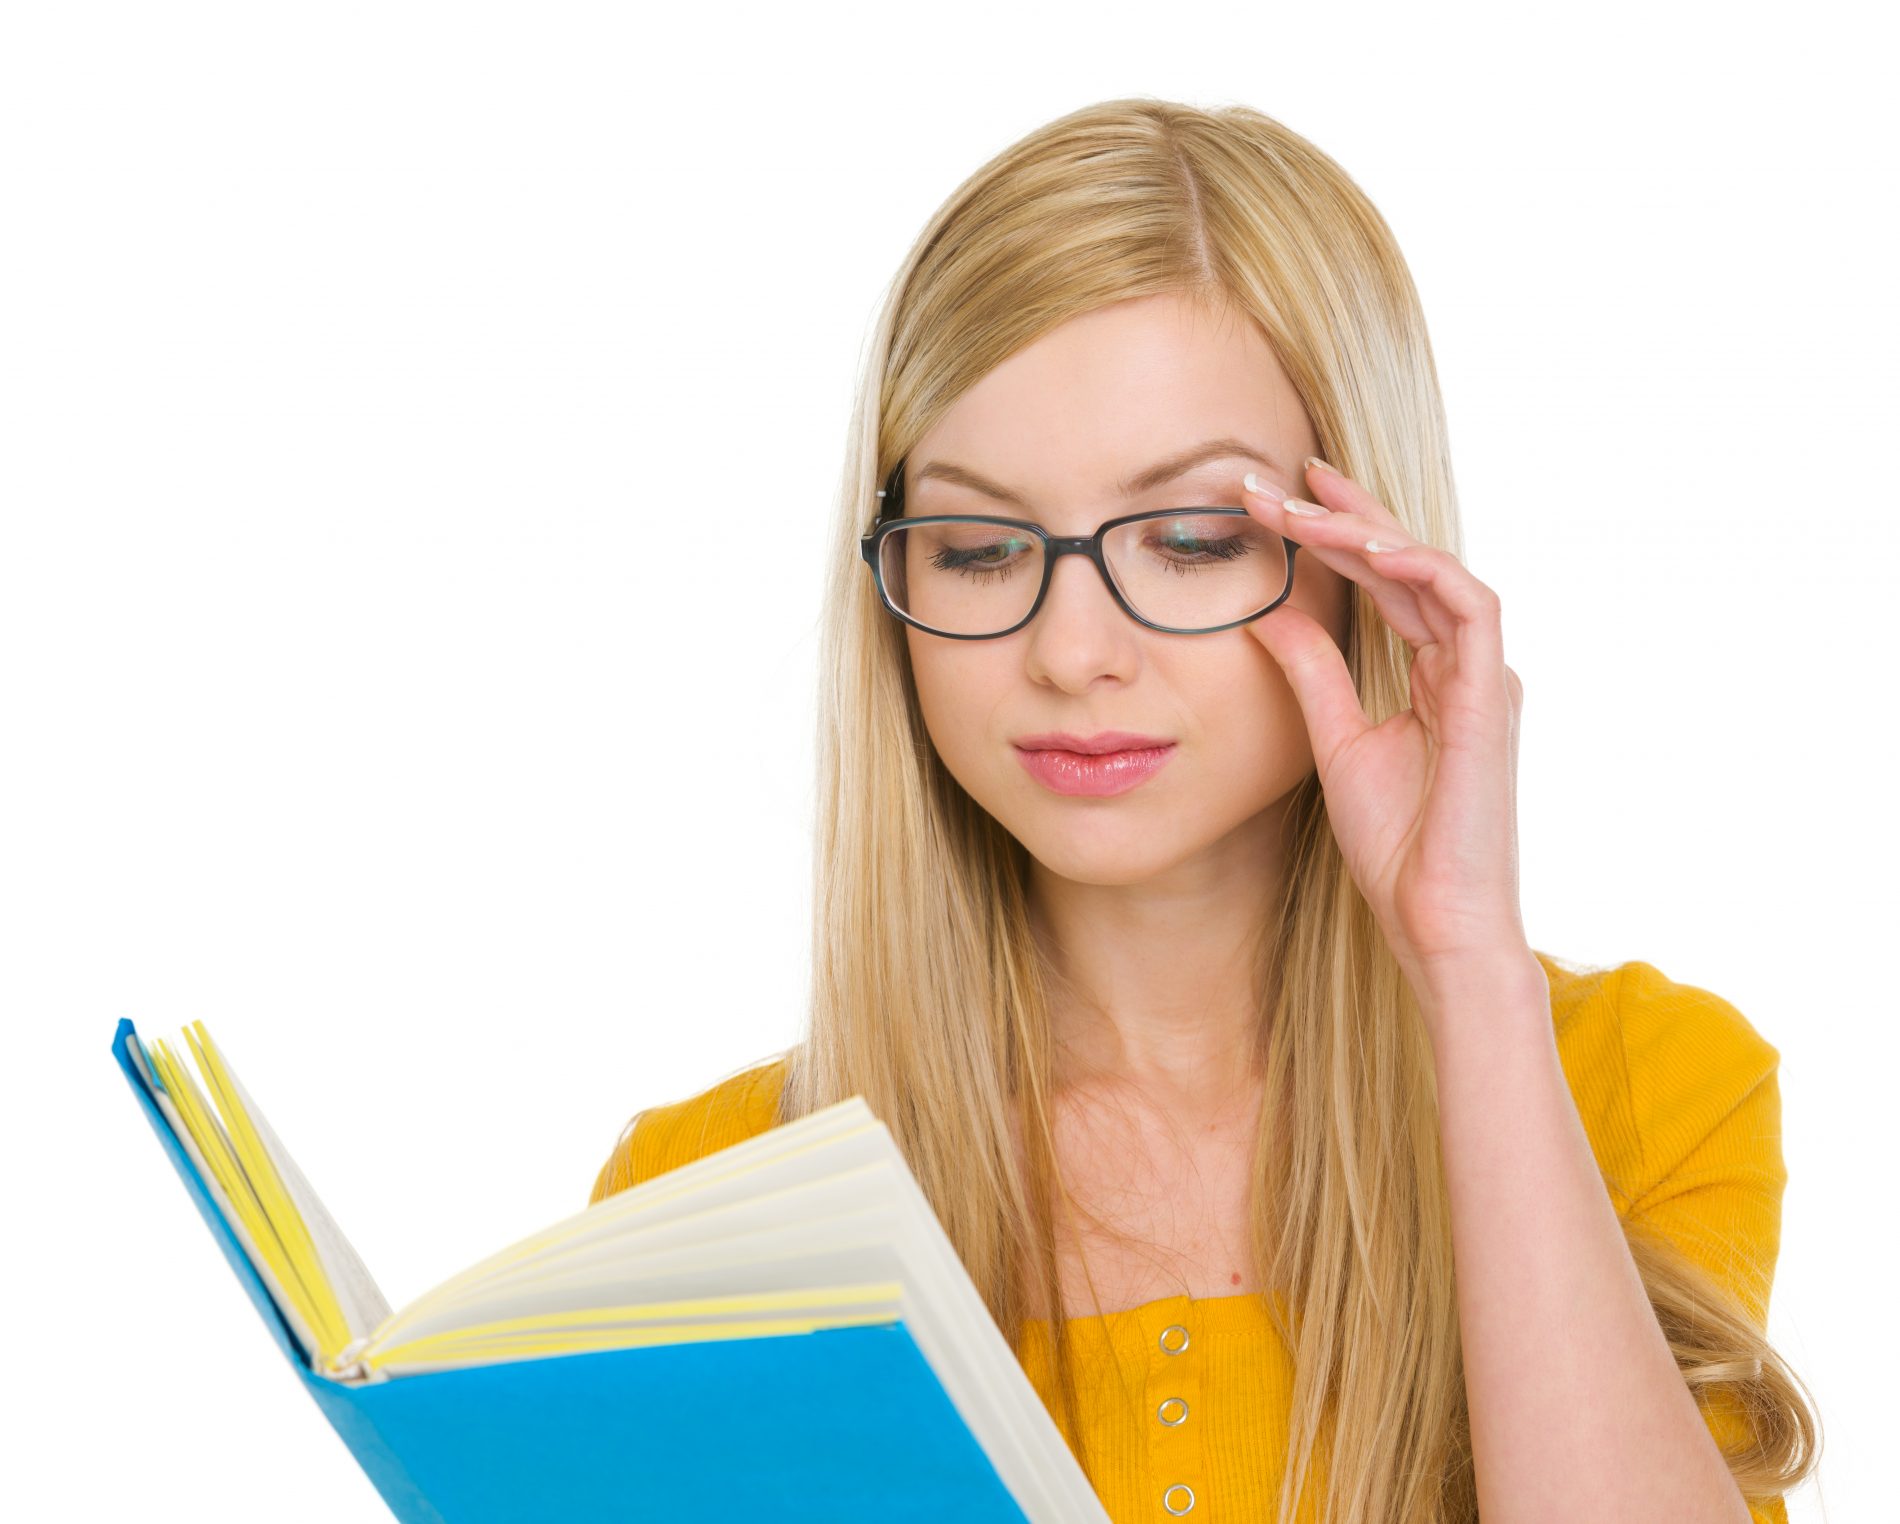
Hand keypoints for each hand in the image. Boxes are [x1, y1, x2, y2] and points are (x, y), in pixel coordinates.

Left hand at [1241, 458, 1531, 1023]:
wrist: (1433, 917)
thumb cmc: (1397, 846)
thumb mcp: (1335, 741)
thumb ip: (1312, 674)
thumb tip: (1268, 614)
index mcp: (1436, 675)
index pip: (1385, 583)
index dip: (1337, 535)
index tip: (1277, 501)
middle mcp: (1467, 665)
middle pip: (1407, 564)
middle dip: (1344, 514)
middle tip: (1281, 475)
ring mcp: (1486, 676)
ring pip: (1433, 570)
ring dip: (1368, 533)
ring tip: (1304, 507)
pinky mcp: (1493, 695)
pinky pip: (1468, 605)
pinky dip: (1420, 569)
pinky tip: (1366, 549)